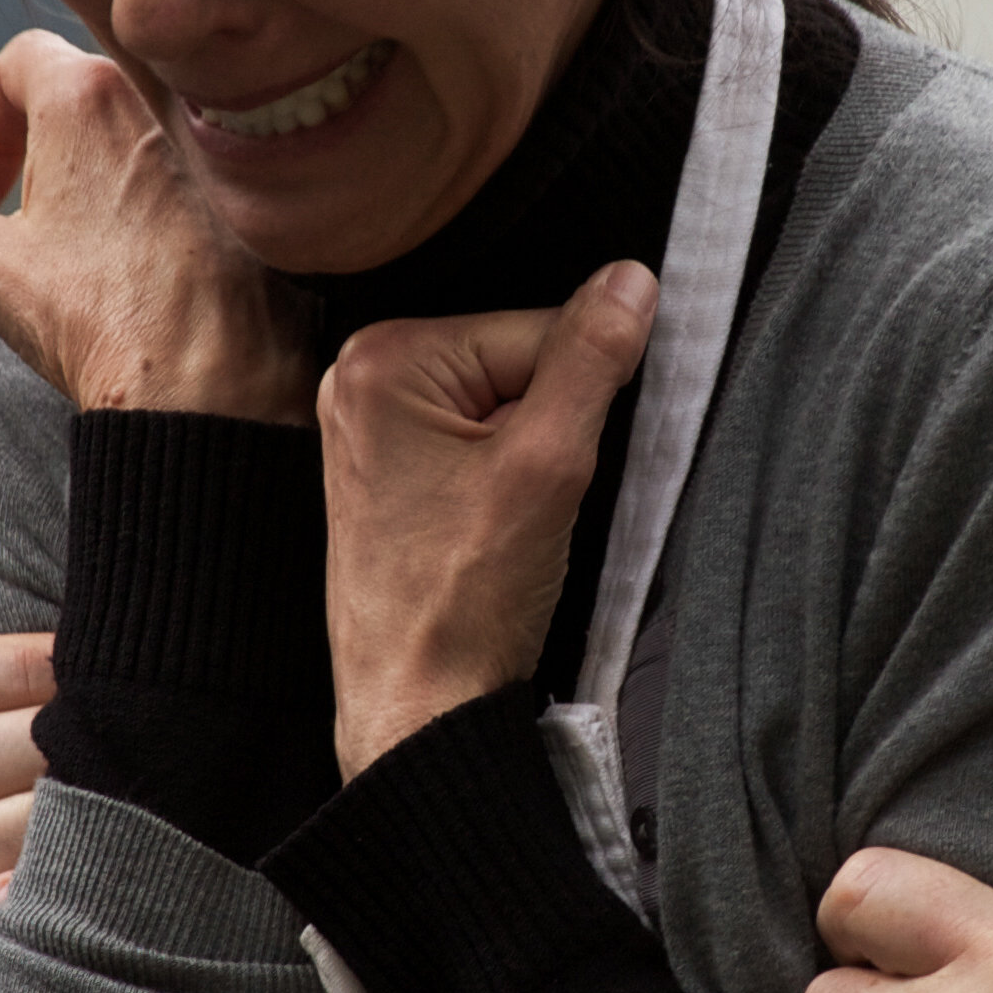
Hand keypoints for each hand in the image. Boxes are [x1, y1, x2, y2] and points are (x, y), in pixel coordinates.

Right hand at [0, 32, 307, 419]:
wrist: (211, 386)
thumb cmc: (100, 316)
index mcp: (85, 97)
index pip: (16, 63)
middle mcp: (148, 112)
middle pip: (67, 105)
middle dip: (21, 159)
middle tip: (5, 230)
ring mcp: (194, 162)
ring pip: (114, 152)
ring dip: (70, 195)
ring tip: (56, 268)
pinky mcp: (227, 212)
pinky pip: (160, 194)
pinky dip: (122, 223)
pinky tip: (114, 288)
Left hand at [318, 264, 658, 777]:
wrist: (419, 710)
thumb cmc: (458, 606)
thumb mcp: (547, 466)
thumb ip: (590, 360)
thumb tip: (629, 282)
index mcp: (383, 359)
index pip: (537, 330)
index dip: (578, 399)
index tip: (559, 468)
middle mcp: (363, 383)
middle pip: (518, 367)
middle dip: (551, 432)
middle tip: (528, 506)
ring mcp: (374, 432)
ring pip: (508, 412)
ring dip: (535, 462)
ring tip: (506, 528)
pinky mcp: (393, 477)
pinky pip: (481, 449)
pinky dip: (509, 485)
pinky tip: (494, 535)